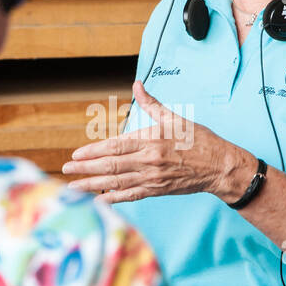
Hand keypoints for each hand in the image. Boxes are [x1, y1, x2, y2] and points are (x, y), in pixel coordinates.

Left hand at [61, 80, 245, 203]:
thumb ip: (152, 104)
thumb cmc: (199, 140)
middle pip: (110, 165)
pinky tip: (97, 202)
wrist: (220, 167)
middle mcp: (149, 160)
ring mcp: (152, 178)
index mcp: (151, 140)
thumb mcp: (175, 118)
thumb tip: (138, 84)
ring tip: (73, 186)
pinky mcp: (157, 190)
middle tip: (66, 168)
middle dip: (85, 168)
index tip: (76, 154)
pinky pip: (130, 196)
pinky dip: (113, 199)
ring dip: (92, 185)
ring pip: (116, 183)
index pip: (115, 146)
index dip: (93, 151)